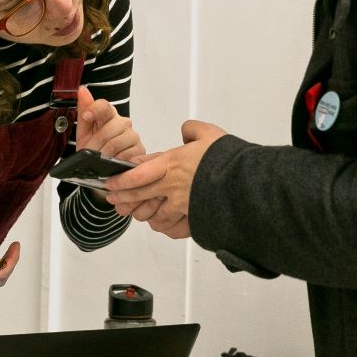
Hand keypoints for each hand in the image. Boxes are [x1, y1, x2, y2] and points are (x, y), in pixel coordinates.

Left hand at [76, 86, 144, 159]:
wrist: (102, 169)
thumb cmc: (94, 148)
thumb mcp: (84, 132)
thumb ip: (84, 110)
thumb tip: (82, 90)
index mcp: (108, 115)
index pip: (104, 105)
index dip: (94, 109)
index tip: (86, 116)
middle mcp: (122, 122)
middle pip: (108, 129)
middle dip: (95, 144)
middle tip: (89, 153)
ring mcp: (132, 135)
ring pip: (115, 143)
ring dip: (103, 155)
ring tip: (99, 161)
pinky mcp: (140, 149)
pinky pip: (125, 154)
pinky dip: (115, 161)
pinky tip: (111, 163)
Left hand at [104, 120, 225, 238]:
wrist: (244, 183)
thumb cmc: (227, 159)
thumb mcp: (209, 133)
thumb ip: (193, 129)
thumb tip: (185, 130)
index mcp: (172, 163)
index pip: (137, 172)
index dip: (121, 179)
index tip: (111, 181)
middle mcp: (172, 185)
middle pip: (139, 194)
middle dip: (122, 197)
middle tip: (112, 198)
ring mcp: (181, 204)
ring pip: (153, 213)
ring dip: (142, 213)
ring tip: (135, 212)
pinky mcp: (192, 218)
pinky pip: (172, 226)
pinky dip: (164, 225)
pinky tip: (160, 224)